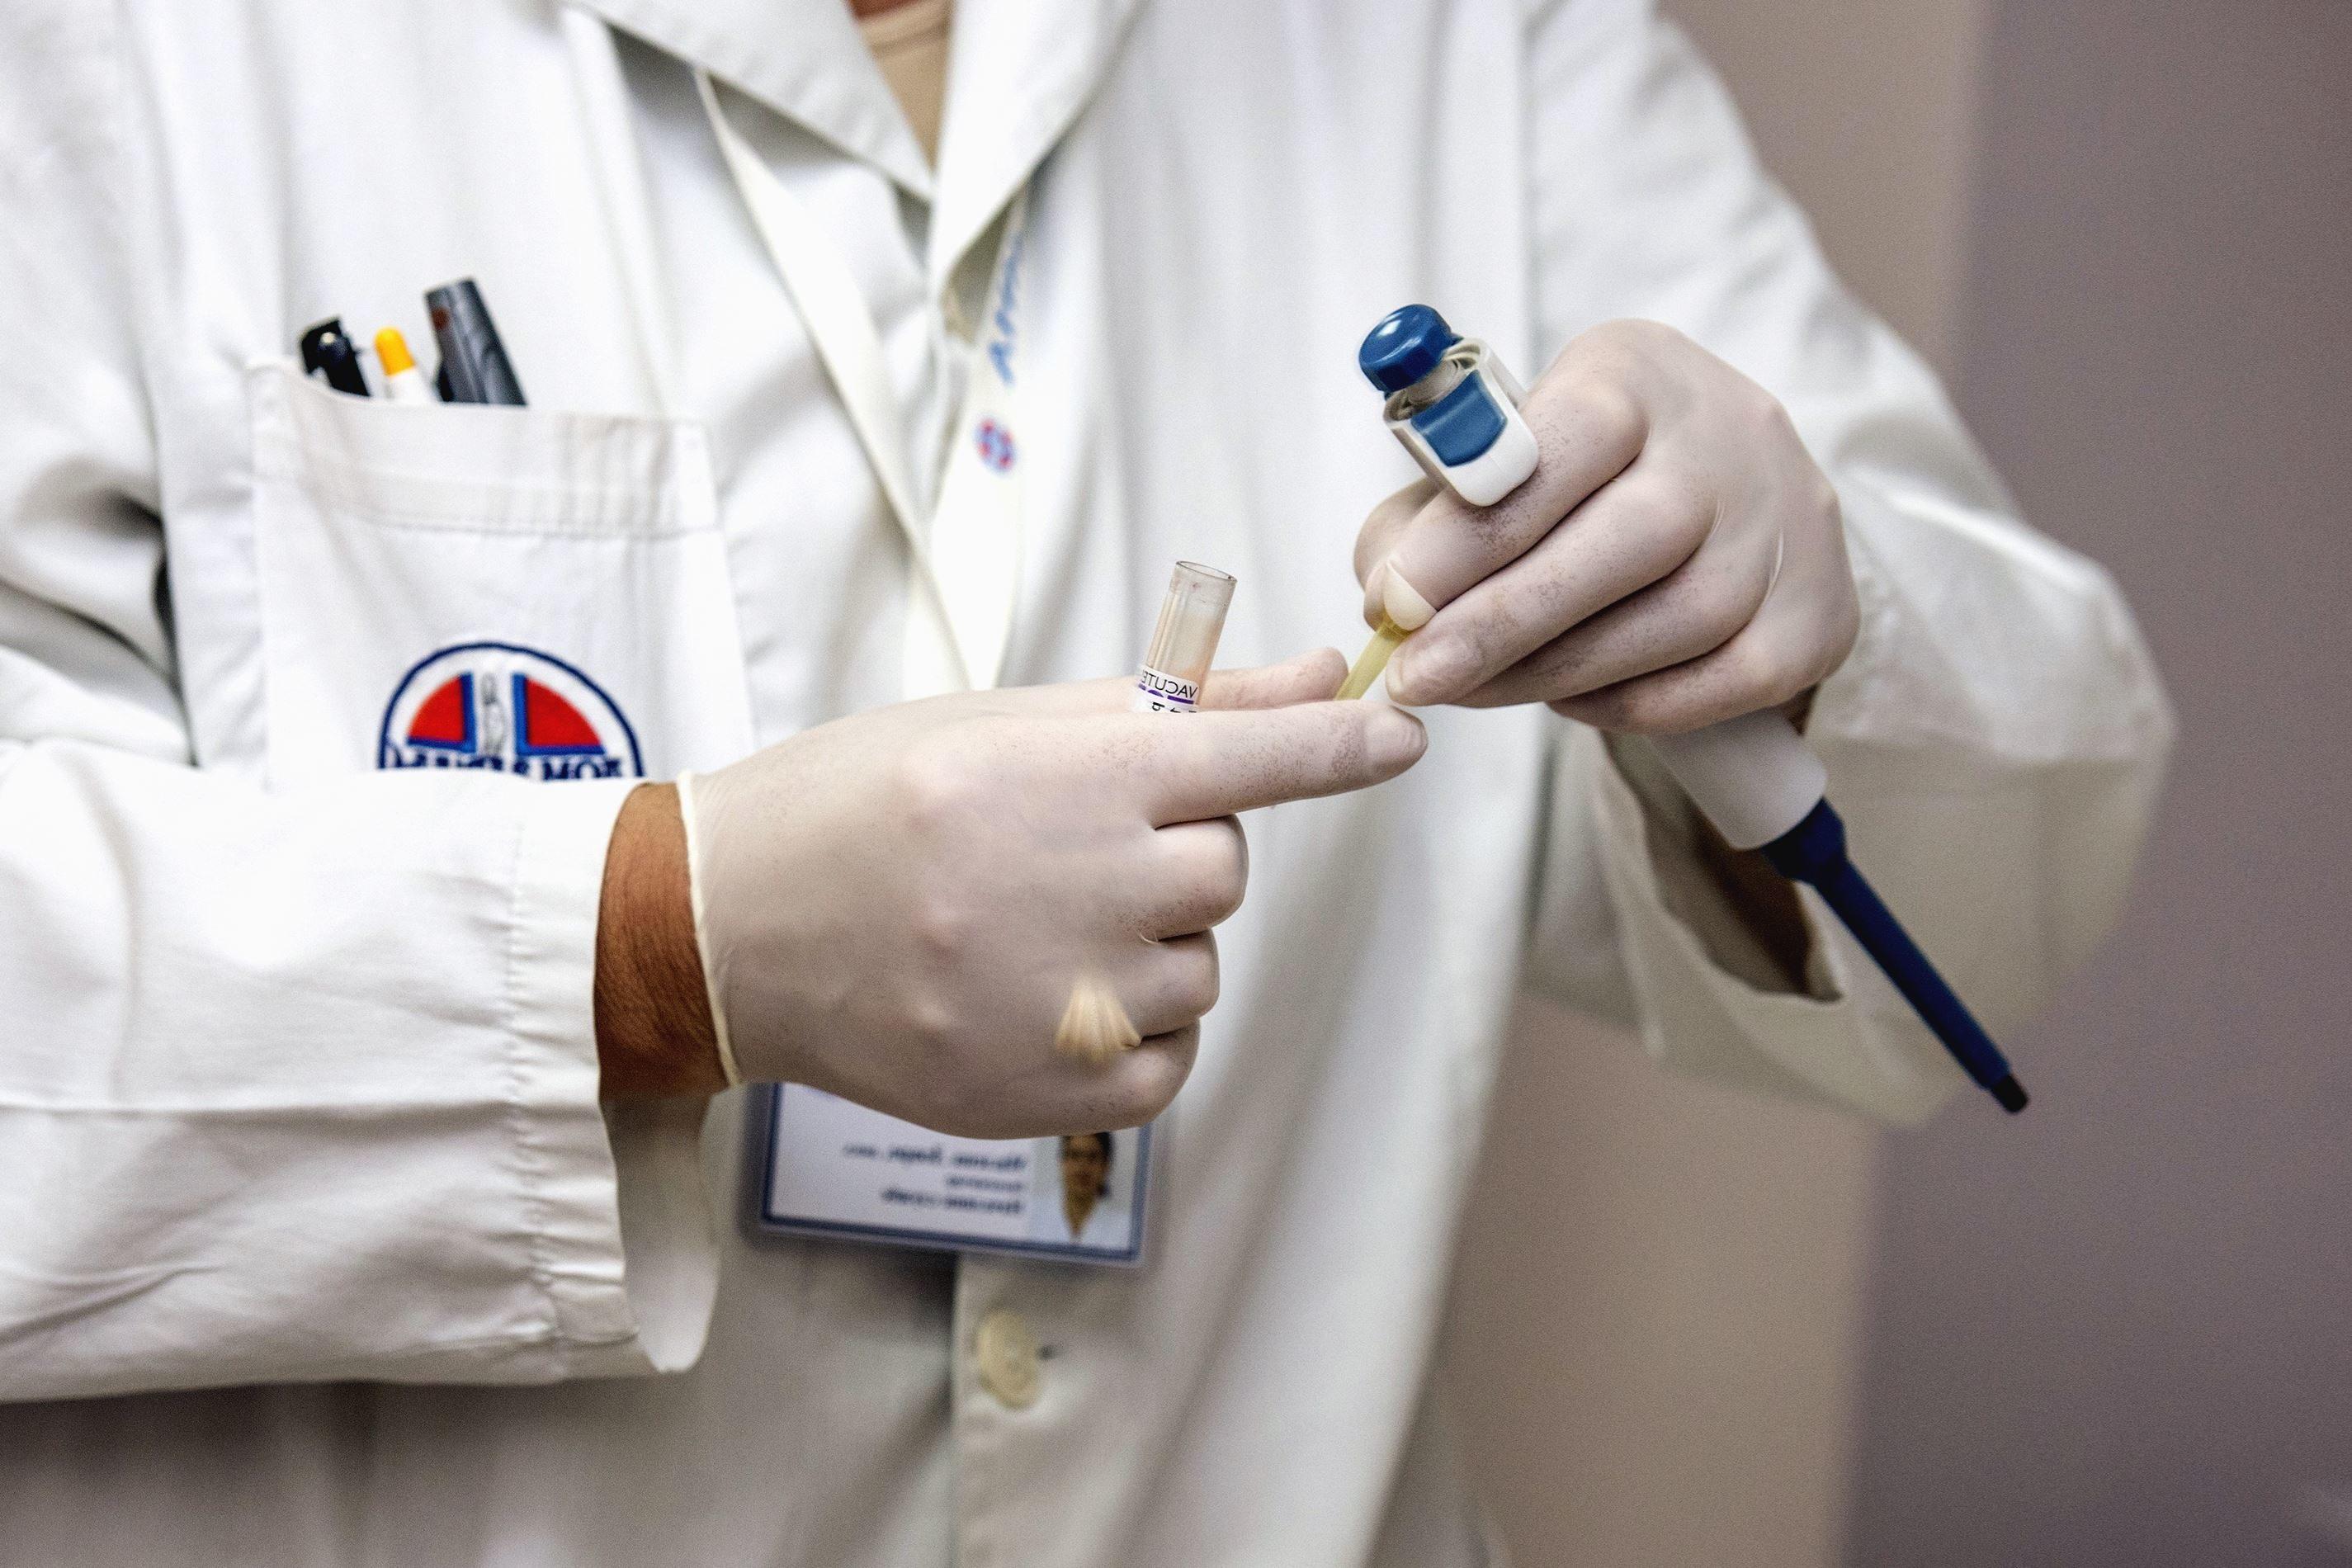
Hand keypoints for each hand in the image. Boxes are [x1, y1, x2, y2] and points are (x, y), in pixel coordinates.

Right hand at [673, 651, 1420, 1137]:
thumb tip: (1308, 673)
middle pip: (1220, 868)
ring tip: (1032, 928)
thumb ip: (1170, 707)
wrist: (730, 929)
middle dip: (1171, 851)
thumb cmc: (864, 804)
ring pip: (1199, 966)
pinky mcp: (1043, 1095)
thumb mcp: (999, 725)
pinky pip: (1170, 1060)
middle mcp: (1070, 888)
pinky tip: (1049, 1000)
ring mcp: (1058, 1003)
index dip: (1335, 744)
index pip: (1245, 757)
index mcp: (1059, 779)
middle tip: (1067, 848)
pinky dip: (1137, 1032)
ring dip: (1150, 944)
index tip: (1401, 731)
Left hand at [1354, 319, 1857, 731]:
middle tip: (1418, 678)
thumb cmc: (1581, 481)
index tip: (1392, 603)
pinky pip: (1716, 684)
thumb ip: (1424, 519)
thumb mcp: (1498, 460)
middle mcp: (1730, 438)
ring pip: (1674, 622)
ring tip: (1473, 689)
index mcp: (1635, 375)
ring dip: (1553, 673)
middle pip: (1626, 541)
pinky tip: (1569, 697)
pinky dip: (1628, 704)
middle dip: (1502, 621)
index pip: (1557, 447)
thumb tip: (1389, 603)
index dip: (1466, 535)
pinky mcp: (1818, 616)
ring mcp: (1788, 527)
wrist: (1732, 494)